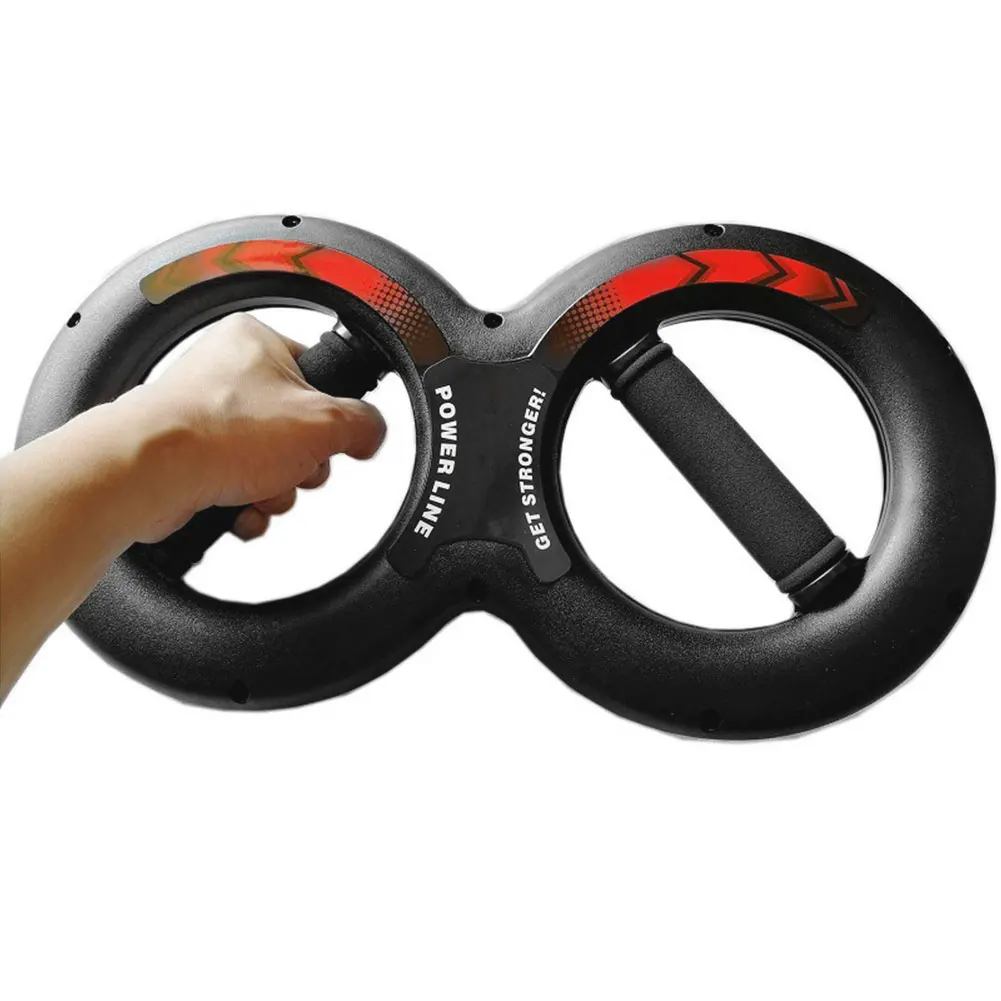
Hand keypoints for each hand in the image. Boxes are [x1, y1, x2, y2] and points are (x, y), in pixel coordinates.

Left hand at [121, 313, 385, 541]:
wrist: (149, 473)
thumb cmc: (215, 432)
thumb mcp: (324, 422)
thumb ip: (364, 424)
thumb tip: (371, 433)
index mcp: (254, 342)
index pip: (318, 378)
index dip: (331, 416)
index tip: (330, 436)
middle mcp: (226, 375)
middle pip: (297, 430)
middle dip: (301, 464)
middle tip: (290, 465)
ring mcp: (205, 418)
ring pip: (270, 465)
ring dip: (276, 490)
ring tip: (258, 489)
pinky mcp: (191, 460)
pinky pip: (239, 488)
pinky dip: (246, 507)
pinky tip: (239, 509)